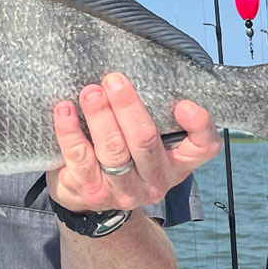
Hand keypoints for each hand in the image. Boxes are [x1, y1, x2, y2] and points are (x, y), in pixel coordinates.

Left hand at [46, 73, 221, 212]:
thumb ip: (151, 115)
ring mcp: (123, 189)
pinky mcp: (92, 191)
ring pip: (113, 149)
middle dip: (128, 106)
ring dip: (100, 115)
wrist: (89, 201)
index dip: (199, 125)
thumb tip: (136, 66)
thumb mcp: (145, 144)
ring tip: (90, 92)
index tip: (183, 103)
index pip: (203, 147)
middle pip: (145, 140)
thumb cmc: (122, 158)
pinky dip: (71, 131)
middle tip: (113, 80)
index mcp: (176, 163)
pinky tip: (65, 110)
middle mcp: (154, 180)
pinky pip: (80, 157)